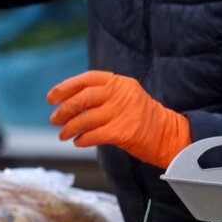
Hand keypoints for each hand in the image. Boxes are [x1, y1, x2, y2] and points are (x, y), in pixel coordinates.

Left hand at [47, 71, 190, 169]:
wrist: (169, 134)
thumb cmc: (142, 117)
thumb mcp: (125, 96)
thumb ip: (102, 95)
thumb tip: (68, 103)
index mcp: (119, 82)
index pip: (87, 79)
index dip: (66, 87)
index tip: (52, 97)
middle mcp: (120, 94)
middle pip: (83, 98)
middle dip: (64, 109)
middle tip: (54, 119)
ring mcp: (123, 112)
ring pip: (86, 118)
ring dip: (70, 128)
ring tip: (63, 135)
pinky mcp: (124, 131)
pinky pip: (94, 135)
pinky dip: (82, 139)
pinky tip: (78, 142)